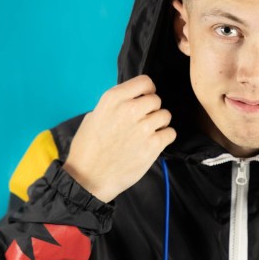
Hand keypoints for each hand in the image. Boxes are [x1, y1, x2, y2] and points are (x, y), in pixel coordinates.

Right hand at [63, 75, 175, 201]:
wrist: (88, 178)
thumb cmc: (87, 149)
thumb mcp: (94, 116)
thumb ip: (115, 106)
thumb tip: (132, 101)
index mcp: (113, 99)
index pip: (145, 82)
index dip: (147, 91)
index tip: (145, 98)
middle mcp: (129, 109)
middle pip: (156, 99)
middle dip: (152, 110)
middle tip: (143, 121)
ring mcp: (143, 127)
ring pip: (166, 115)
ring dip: (159, 124)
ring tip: (147, 133)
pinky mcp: (153, 146)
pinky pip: (170, 133)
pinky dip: (164, 138)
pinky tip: (152, 143)